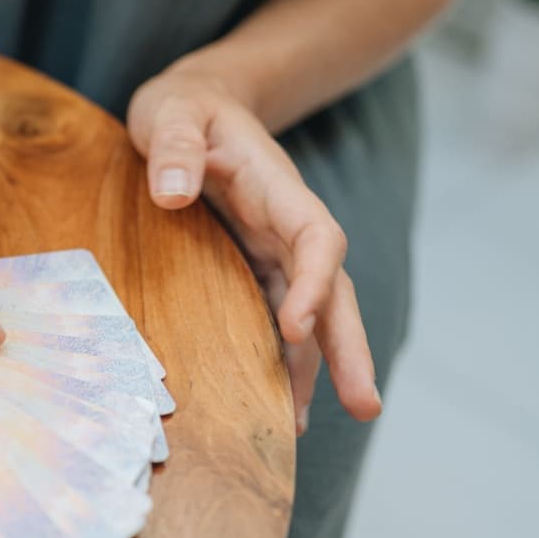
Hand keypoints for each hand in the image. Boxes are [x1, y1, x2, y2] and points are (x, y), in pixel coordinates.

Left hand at [127, 64, 381, 433]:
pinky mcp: (253, 268)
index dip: (315, 282)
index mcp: (277, 188)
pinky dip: (283, 361)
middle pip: (332, 290)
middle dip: (349, 348)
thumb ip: (176, 146)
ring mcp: (273, 251)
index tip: (296, 325)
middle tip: (366, 406)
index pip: (317, 237)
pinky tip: (276, 408)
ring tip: (306, 430)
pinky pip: (277, 319)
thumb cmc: (183, 109)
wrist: (192, 107)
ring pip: (311, 315)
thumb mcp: (172, 111)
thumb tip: (173, 194)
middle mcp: (286, 226)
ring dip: (318, 369)